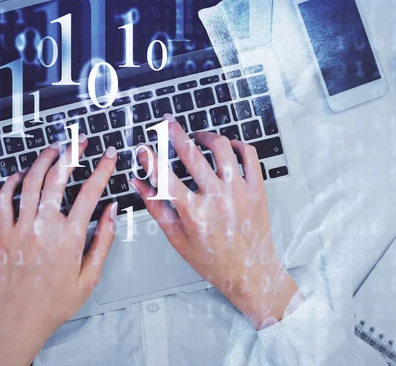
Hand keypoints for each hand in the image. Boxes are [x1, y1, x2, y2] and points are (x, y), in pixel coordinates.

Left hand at [0, 136, 117, 365]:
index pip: (90, 193)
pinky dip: (11, 182)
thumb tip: (111, 211)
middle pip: (57, 178)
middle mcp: (44, 227)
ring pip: (30, 182)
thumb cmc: (55, 302)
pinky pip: (4, 199)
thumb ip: (103, 241)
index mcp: (69, 238)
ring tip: (55, 148)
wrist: (19, 319)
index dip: (102, 169)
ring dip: (43, 160)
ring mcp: (21, 228)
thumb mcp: (90, 277)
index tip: (109, 155)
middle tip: (80, 141)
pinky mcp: (4, 233)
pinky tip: (20, 173)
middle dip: (72, 154)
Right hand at [130, 115, 297, 328]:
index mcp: (194, 212)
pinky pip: (249, 155)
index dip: (150, 157)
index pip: (165, 176)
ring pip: (222, 148)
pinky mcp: (257, 189)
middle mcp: (217, 198)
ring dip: (206, 137)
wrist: (250, 272)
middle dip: (174, 133)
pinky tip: (227, 146)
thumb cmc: (213, 260)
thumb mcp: (177, 238)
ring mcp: (240, 191)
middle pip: (192, 154)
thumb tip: (138, 183)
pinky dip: (237, 145)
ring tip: (198, 137)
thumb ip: (156, 207)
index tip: (143, 147)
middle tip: (167, 123)